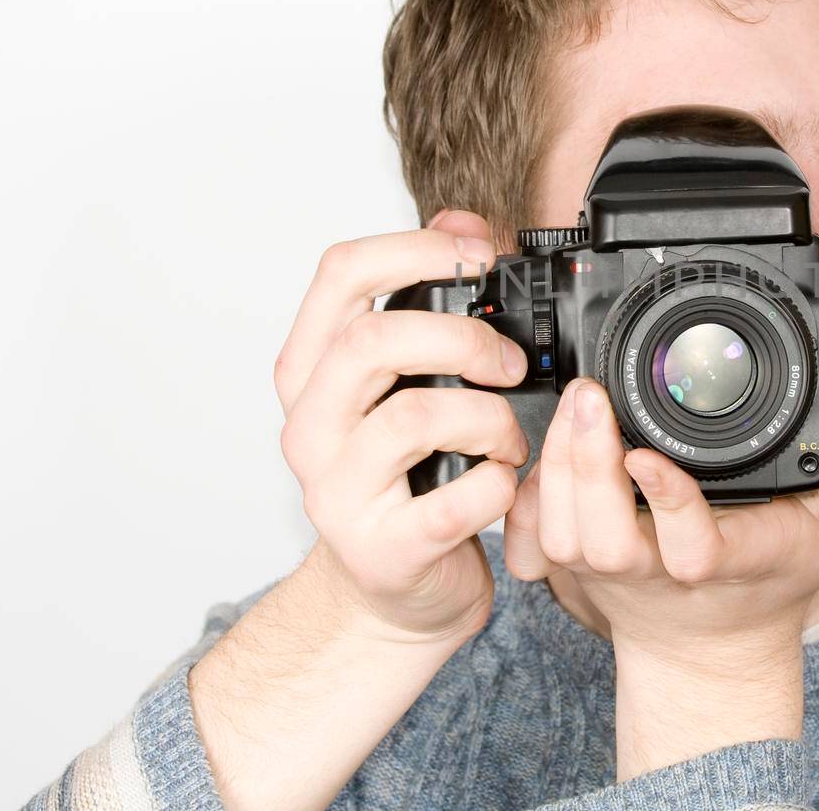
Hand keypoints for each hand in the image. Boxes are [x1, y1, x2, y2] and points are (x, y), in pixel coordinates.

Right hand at [273, 209, 530, 643]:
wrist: (394, 596)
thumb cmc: (404, 479)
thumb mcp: (406, 384)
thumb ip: (427, 304)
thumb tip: (463, 222)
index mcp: (310, 372)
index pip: (338, 275)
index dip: (415, 248)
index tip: (477, 255)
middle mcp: (309, 427)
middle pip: (372, 342)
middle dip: (461, 337)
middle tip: (509, 362)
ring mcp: (337, 492)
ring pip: (416, 418)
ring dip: (489, 418)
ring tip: (508, 436)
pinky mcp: (383, 548)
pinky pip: (455, 500)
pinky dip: (497, 484)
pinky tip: (502, 483)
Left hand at [502, 372, 818, 775]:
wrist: (717, 644)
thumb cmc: (779, 573)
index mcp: (730, 561)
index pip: (693, 547)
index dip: (668, 503)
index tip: (646, 453)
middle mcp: (661, 574)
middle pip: (606, 541)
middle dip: (589, 468)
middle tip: (591, 395)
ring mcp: (611, 578)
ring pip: (564, 536)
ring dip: (558, 469)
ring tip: (575, 404)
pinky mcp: (574, 572)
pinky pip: (535, 539)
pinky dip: (531, 491)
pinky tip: (547, 441)